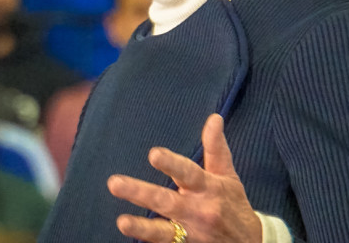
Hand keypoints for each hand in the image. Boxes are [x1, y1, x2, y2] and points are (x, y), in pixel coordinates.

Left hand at [107, 114, 261, 242]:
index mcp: (207, 188)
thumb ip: (216, 148)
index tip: (153, 154)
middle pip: (166, 202)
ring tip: (122, 222)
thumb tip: (214, 117)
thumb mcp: (228, 175)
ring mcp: (191, 234)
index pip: (188, 173)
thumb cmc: (234, 205)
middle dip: (140, 193)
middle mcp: (197, 211)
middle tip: (114, 183)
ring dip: (141, 227)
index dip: (171, 164)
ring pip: (163, 232)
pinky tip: (133, 240)